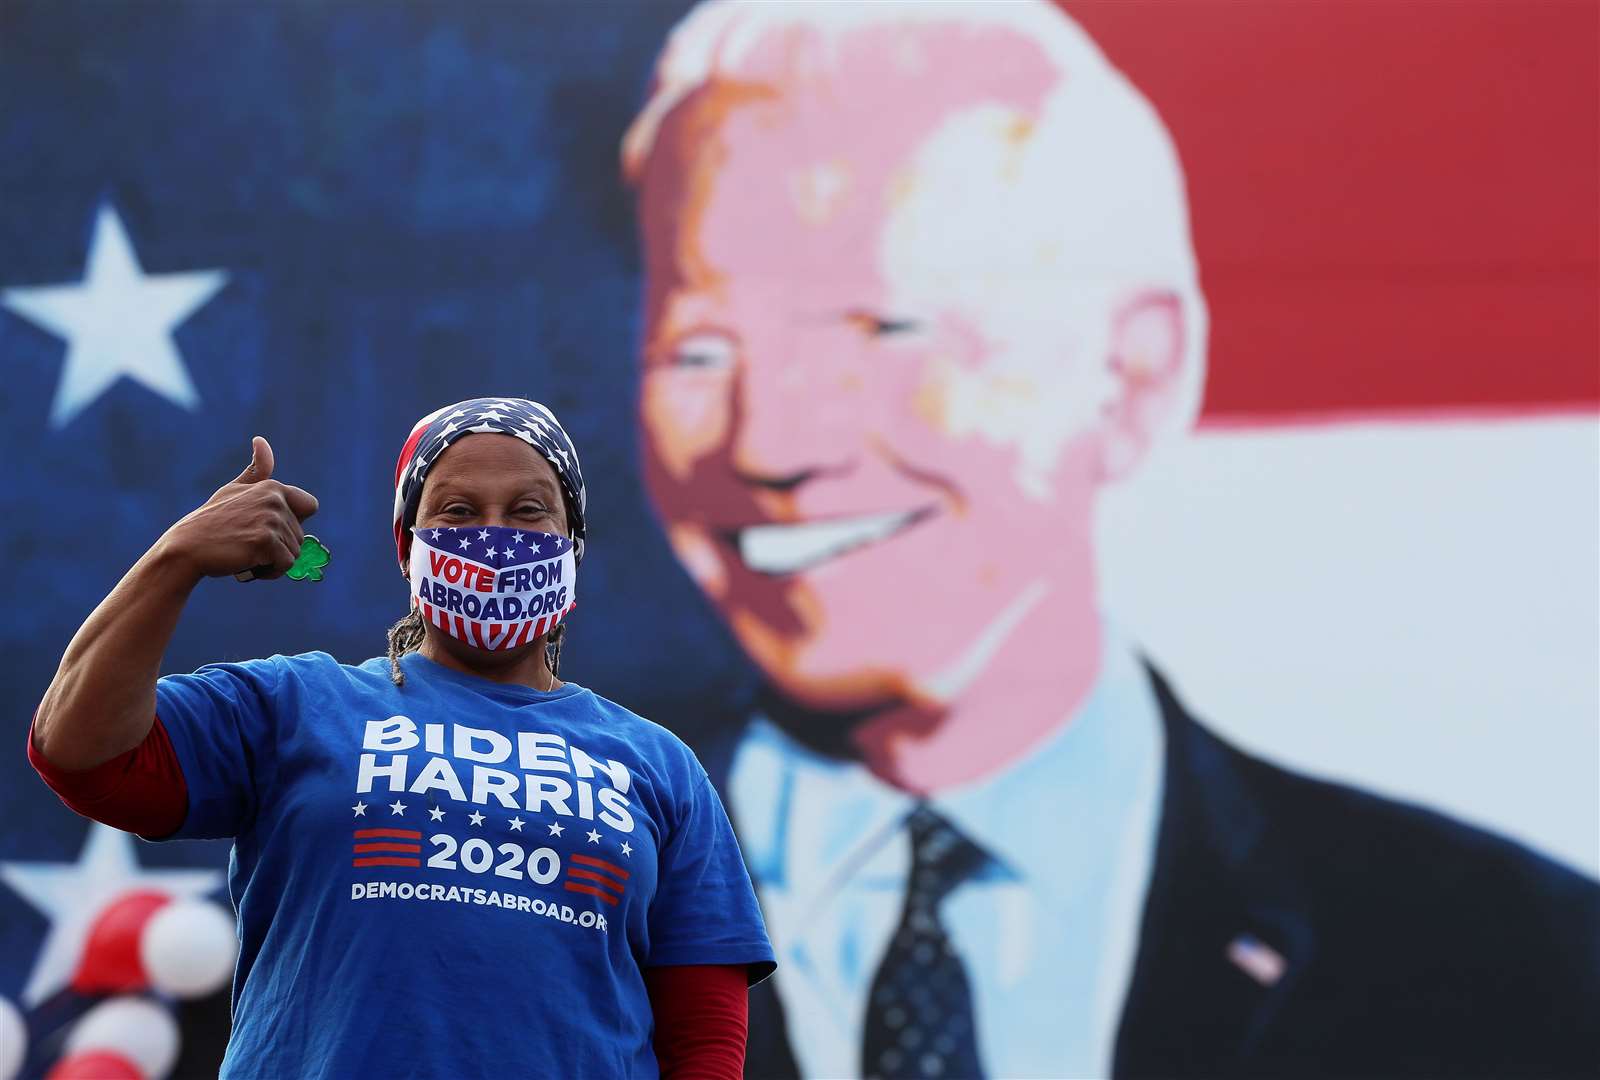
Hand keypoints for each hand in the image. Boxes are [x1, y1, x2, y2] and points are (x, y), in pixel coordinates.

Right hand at [158, 436, 319, 581]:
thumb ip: (256, 471)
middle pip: (301, 536)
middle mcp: (275, 500)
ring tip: (246, 554)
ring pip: (294, 553)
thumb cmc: (210, 522)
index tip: (266, 527)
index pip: (310, 506)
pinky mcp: (266, 541)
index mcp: (273, 487)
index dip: (293, 522)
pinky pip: (285, 566)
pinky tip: (248, 566)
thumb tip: (261, 440)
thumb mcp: (234, 490)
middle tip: (248, 544)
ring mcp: (271, 520)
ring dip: (273, 562)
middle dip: (278, 547)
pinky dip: (270, 572)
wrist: (186, 548)